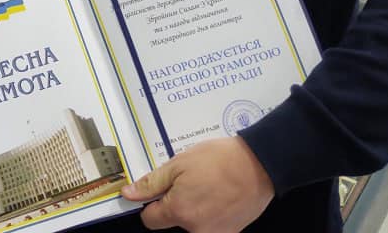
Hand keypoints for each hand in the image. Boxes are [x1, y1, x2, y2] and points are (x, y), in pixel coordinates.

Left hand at [120, 137, 273, 231]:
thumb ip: (151, 183)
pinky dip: (210, 214)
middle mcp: (196, 230)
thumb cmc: (219, 161)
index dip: (150, 203)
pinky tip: (217, 195)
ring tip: (205, 187)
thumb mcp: (178, 165)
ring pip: (192, 225)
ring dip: (193, 209)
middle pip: (172, 223)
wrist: (259, 165)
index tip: (158, 191)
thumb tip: (129, 194)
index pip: (150, 220)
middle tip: (187, 182)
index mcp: (179, 212)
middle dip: (174, 204)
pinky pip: (211, 226)